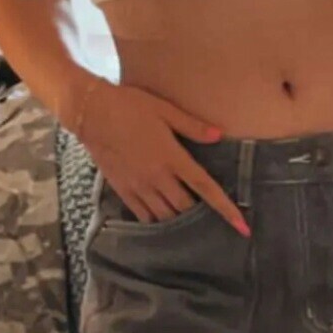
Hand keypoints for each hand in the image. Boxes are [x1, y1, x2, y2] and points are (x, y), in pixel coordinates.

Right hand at [74, 78, 250, 235]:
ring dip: (180, 223)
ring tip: (190, 225)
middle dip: (201, 217)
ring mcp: (139, 186)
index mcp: (172, 157)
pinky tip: (163, 220)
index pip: (206, 188)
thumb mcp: (165, 110)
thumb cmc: (130, 106)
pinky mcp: (122, 189)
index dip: (226, 209)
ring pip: (165, 217)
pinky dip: (156, 221)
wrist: (91, 112)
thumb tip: (219, 135)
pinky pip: (143, 215)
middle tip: (213, 222)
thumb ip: (193, 126)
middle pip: (186, 208)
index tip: (242, 226)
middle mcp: (157, 177)